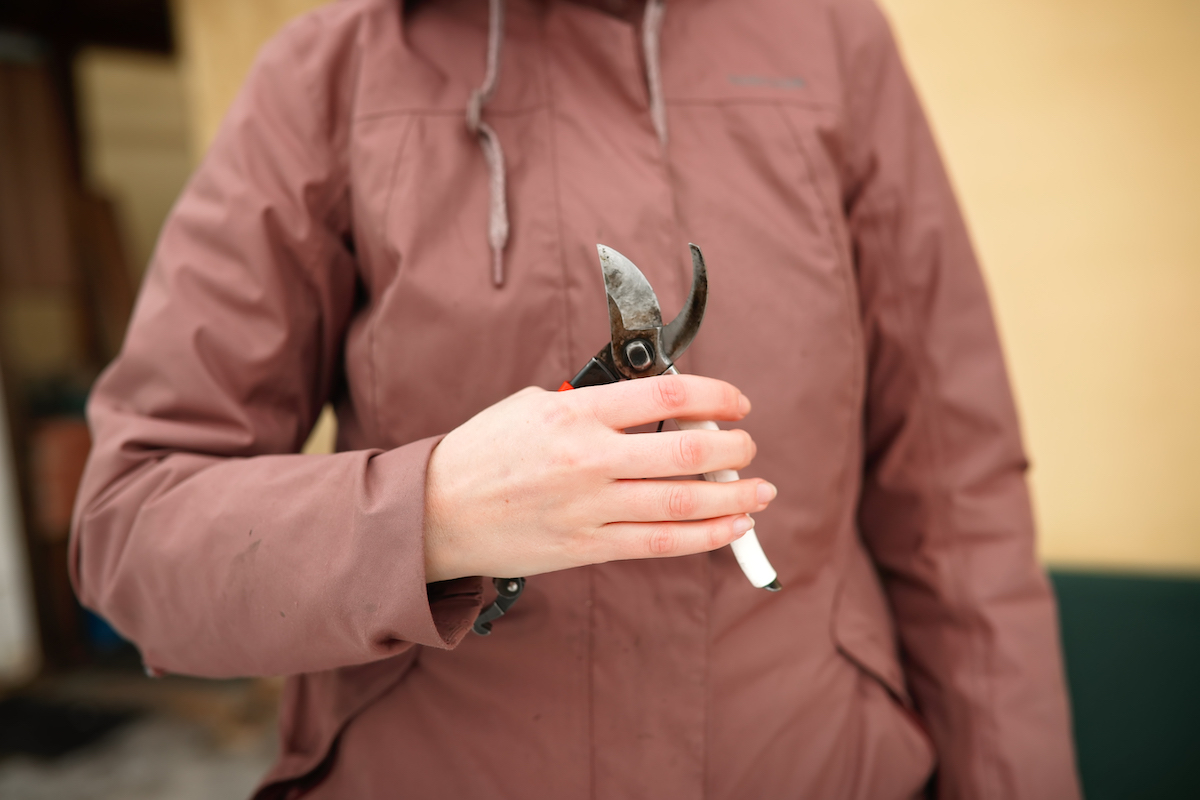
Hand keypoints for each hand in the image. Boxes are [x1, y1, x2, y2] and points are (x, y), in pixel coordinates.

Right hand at [423, 374, 775, 582]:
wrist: (436, 513)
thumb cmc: (483, 452)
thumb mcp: (532, 405)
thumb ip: (592, 404)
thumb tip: (652, 407)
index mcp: (575, 413)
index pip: (667, 395)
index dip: (717, 396)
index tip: (737, 403)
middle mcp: (588, 459)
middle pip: (687, 451)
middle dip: (733, 448)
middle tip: (748, 445)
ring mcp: (590, 508)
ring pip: (683, 502)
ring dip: (735, 496)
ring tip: (760, 490)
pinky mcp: (588, 547)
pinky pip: (661, 544)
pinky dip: (707, 536)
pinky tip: (733, 526)